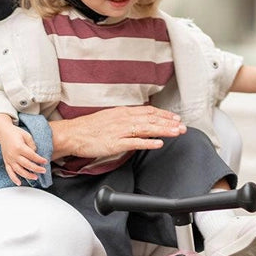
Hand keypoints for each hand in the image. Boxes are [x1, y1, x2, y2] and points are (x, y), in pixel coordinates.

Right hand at [0, 113, 47, 184]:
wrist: (3, 132)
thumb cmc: (15, 133)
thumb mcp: (26, 135)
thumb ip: (32, 144)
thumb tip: (36, 153)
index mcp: (19, 147)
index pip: (31, 155)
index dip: (39, 159)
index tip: (45, 161)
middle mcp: (13, 154)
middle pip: (26, 164)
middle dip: (36, 168)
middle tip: (43, 170)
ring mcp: (9, 159)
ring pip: (19, 170)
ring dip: (27, 175)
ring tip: (35, 177)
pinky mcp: (6, 162)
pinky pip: (9, 172)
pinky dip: (14, 178)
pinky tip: (19, 183)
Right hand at [50, 105, 186, 159]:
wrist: (72, 133)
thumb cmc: (88, 127)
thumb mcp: (109, 117)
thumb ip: (125, 119)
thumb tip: (137, 121)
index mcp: (123, 112)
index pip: (148, 112)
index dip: (164, 114)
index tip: (175, 118)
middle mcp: (123, 119)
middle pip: (151, 119)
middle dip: (169, 123)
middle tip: (183, 126)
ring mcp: (120, 131)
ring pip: (147, 129)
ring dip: (164, 130)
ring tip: (177, 132)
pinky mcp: (115, 143)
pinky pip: (135, 142)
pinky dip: (148, 142)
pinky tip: (158, 143)